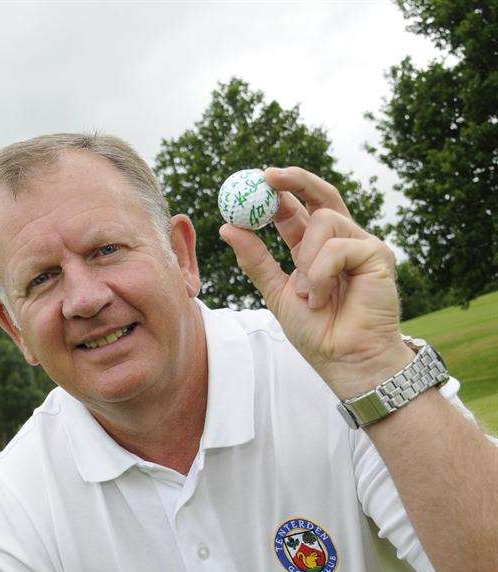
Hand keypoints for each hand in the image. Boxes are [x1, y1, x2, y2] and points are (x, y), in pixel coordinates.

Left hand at [219, 166, 411, 398]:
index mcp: (316, 249)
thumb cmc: (317, 332)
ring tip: (308, 294)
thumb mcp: (275, 292)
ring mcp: (362, 246)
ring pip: (323, 222)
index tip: (254, 181)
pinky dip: (321, 273)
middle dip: (295, 180)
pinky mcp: (378, 255)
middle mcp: (341, 241)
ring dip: (305, 259)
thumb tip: (228, 227)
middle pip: (322, 195)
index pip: (298, 209)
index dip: (279, 192)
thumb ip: (255, 260)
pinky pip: (337, 246)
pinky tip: (323, 297)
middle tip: (267, 175)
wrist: (345, 360)